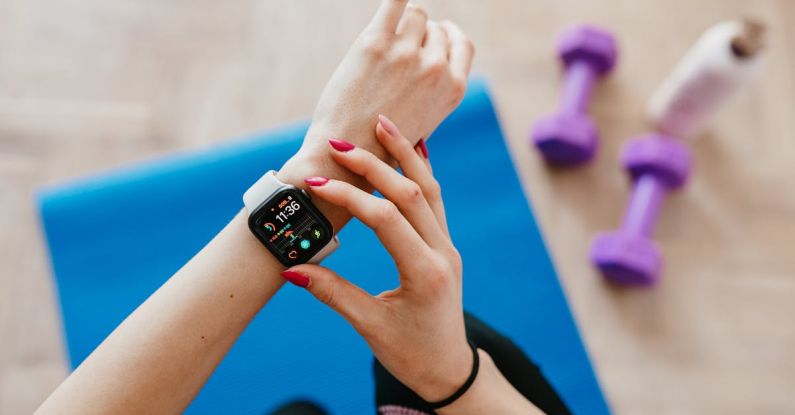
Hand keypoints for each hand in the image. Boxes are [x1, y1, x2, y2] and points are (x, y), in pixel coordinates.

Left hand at [279, 0, 473, 199]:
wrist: (347, 155)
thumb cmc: (379, 144)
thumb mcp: (423, 123)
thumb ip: (433, 92)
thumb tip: (434, 63)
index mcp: (453, 89)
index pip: (462, 43)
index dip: (447, 35)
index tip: (434, 33)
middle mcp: (435, 69)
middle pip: (434, 27)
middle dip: (419, 32)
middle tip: (397, 46)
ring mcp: (407, 54)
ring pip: (415, 13)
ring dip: (402, 19)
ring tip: (385, 35)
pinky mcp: (376, 43)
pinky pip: (394, 0)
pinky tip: (391, 2)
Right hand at [282, 115, 470, 401]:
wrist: (448, 368)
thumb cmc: (410, 353)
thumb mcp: (369, 326)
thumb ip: (333, 293)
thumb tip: (291, 269)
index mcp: (424, 273)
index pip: (384, 219)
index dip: (348, 197)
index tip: (314, 184)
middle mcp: (442, 252)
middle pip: (410, 193)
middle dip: (374, 164)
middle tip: (341, 142)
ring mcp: (447, 246)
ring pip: (429, 189)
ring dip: (405, 154)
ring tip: (383, 123)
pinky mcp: (444, 246)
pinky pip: (436, 200)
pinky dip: (421, 172)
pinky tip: (412, 149)